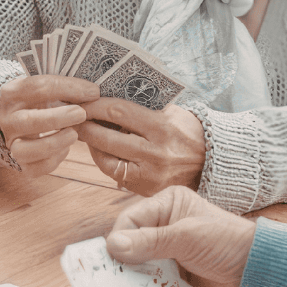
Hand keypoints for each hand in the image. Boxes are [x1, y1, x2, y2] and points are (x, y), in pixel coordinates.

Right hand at [0, 75, 100, 174]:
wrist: (17, 121)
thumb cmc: (39, 102)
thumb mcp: (46, 90)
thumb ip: (66, 89)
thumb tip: (92, 93)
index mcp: (12, 93)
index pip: (38, 87)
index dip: (69, 88)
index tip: (93, 92)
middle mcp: (7, 119)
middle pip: (30, 120)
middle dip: (59, 118)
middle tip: (82, 114)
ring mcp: (10, 143)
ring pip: (27, 150)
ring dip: (55, 143)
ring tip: (74, 134)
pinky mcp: (19, 163)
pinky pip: (34, 168)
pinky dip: (53, 160)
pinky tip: (65, 149)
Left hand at [75, 99, 205, 194]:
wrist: (214, 164)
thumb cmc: (190, 132)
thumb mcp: (172, 112)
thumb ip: (142, 106)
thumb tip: (104, 97)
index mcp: (162, 127)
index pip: (117, 110)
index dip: (94, 105)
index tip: (82, 100)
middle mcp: (155, 153)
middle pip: (105, 136)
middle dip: (84, 125)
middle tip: (73, 116)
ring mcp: (149, 175)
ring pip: (105, 159)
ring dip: (90, 144)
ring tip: (85, 133)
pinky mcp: (146, 190)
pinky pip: (115, 174)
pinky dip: (104, 161)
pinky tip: (101, 151)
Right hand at [106, 186, 254, 286]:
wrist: (257, 274)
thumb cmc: (227, 243)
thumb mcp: (186, 236)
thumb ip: (150, 241)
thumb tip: (113, 245)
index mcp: (166, 206)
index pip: (130, 219)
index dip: (119, 238)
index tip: (113, 258)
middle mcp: (163, 228)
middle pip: (129, 244)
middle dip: (123, 262)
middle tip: (114, 279)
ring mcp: (167, 255)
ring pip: (136, 267)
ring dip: (134, 280)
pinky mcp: (172, 279)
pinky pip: (150, 285)